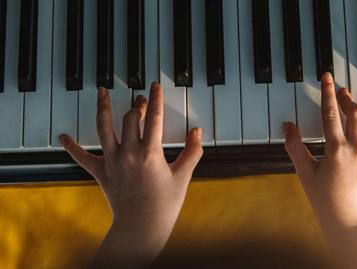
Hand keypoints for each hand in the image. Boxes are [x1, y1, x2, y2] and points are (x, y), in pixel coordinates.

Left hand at [60, 83, 202, 268]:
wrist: (142, 227)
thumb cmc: (164, 205)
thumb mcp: (183, 176)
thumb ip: (192, 151)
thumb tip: (197, 131)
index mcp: (150, 153)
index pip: (154, 118)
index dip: (156, 99)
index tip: (155, 86)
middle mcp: (129, 153)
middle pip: (130, 119)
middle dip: (137, 105)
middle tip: (140, 98)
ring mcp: (113, 161)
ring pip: (104, 128)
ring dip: (103, 108)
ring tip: (101, 92)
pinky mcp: (101, 172)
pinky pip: (82, 158)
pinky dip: (72, 147)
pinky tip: (64, 137)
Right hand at [284, 73, 356, 267]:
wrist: (349, 221)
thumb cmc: (325, 200)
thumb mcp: (305, 173)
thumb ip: (295, 147)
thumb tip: (288, 127)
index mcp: (337, 149)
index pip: (331, 114)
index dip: (328, 93)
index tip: (327, 78)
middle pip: (354, 113)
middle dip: (346, 97)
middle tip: (340, 87)